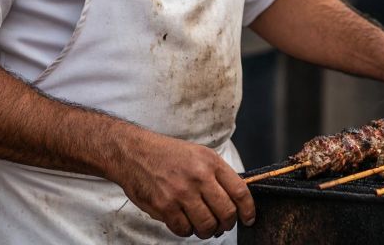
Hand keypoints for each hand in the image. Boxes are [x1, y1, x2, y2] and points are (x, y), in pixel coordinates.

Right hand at [109, 129, 254, 238]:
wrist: (134, 153)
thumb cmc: (167, 154)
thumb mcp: (199, 154)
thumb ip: (218, 174)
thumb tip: (235, 198)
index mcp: (211, 162)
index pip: (240, 191)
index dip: (248, 210)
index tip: (249, 219)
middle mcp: (198, 177)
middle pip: (226, 212)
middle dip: (228, 224)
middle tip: (223, 225)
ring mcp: (181, 193)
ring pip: (207, 225)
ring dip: (208, 230)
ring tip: (204, 225)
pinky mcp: (164, 206)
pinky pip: (184, 230)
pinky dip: (187, 230)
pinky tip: (185, 222)